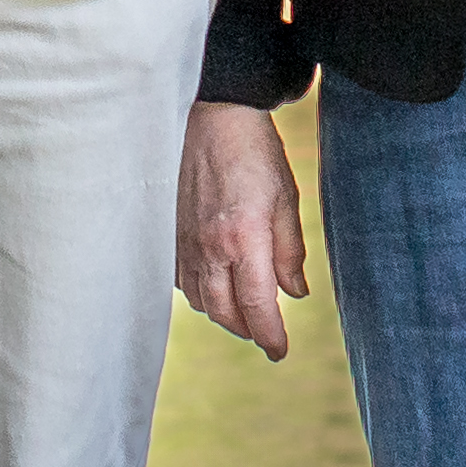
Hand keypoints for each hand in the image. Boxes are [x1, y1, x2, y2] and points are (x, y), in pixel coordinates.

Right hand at [175, 101, 307, 360]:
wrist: (211, 115)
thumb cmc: (254, 152)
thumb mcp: (286, 199)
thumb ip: (290, 252)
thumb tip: (296, 293)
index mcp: (245, 237)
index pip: (256, 305)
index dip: (269, 335)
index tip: (280, 351)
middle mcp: (210, 246)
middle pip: (225, 312)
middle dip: (248, 330)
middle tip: (266, 333)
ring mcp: (184, 242)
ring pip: (201, 301)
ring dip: (224, 314)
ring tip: (244, 311)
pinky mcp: (169, 233)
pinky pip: (182, 281)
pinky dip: (202, 292)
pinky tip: (216, 284)